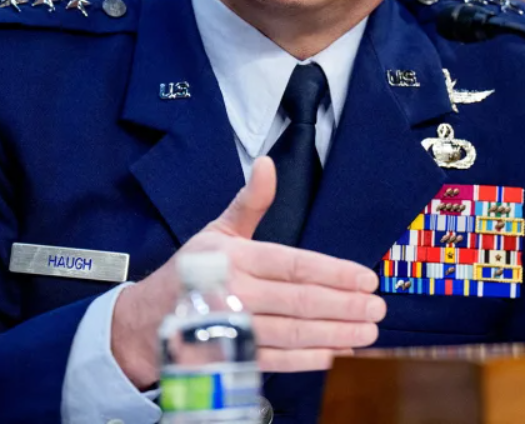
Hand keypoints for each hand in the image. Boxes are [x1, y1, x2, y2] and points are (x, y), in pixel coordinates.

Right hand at [111, 157, 385, 388]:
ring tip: (369, 332)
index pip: (294, 265)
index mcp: (235, 258)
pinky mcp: (232, 357)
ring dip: (336, 334)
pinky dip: (309, 360)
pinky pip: (278, 361)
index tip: (366, 278)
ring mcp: (234, 329)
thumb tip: (267, 163)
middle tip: (378, 308)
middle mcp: (235, 294)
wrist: (146, 321)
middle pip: (300, 301)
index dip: (333, 272)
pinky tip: (337, 354)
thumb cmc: (190, 270)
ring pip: (294, 333)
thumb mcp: (217, 230)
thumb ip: (250, 202)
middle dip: (344, 306)